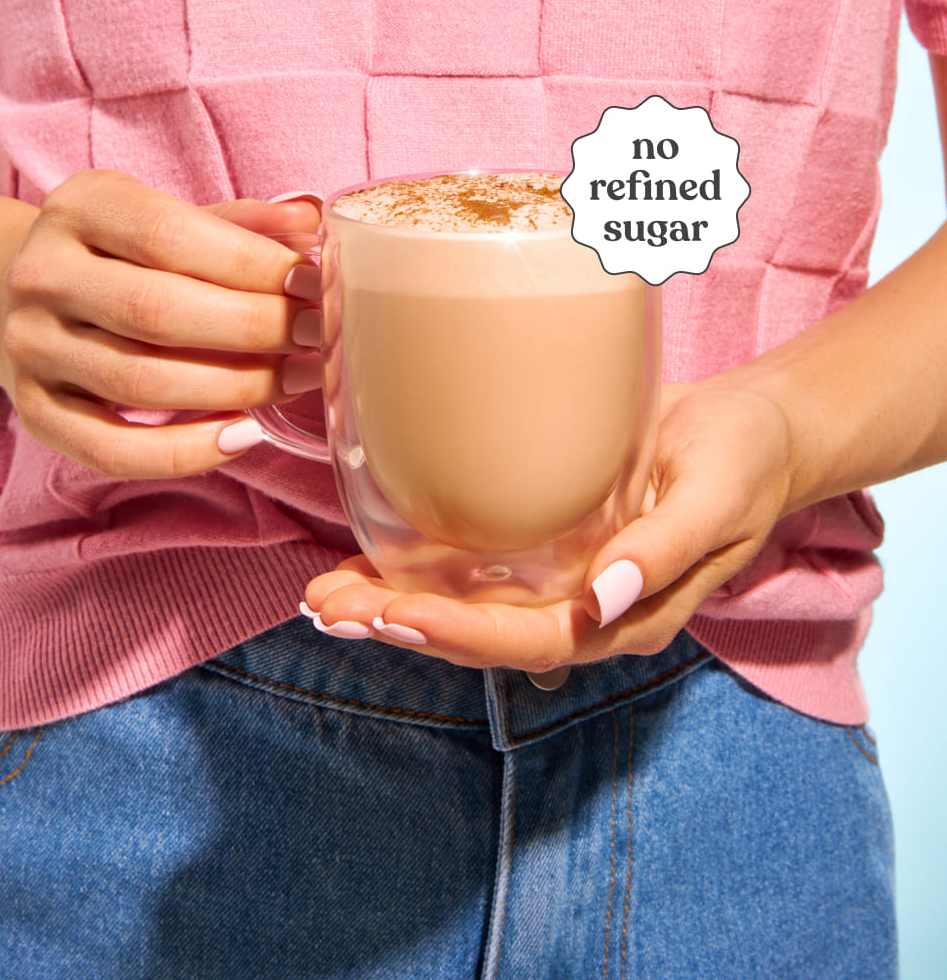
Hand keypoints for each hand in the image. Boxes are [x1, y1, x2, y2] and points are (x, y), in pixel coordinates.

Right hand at [0, 170, 322, 477]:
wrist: (16, 297)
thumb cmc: (120, 259)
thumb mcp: (167, 220)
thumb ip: (238, 224)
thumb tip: (311, 223)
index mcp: (78, 207)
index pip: (170, 235)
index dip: (251, 264)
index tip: (312, 285)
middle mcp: (42, 274)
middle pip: (157, 312)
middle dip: (254, 329)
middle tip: (314, 338)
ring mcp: (30, 348)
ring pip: (140, 382)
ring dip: (236, 388)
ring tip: (297, 381)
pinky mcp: (36, 413)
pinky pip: (113, 449)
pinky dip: (186, 452)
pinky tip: (244, 435)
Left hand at [304, 380, 795, 670]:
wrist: (749, 432)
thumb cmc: (740, 463)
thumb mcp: (715, 499)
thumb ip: (664, 552)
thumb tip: (605, 599)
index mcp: (626, 613)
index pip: (534, 639)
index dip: (462, 634)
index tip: (395, 615)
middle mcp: (580, 606)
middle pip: (481, 633)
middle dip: (402, 626)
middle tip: (327, 609)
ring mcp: (556, 575)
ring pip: (464, 604)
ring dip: (391, 604)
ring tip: (322, 597)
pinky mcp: (540, 539)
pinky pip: (471, 563)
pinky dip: (414, 565)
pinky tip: (363, 558)